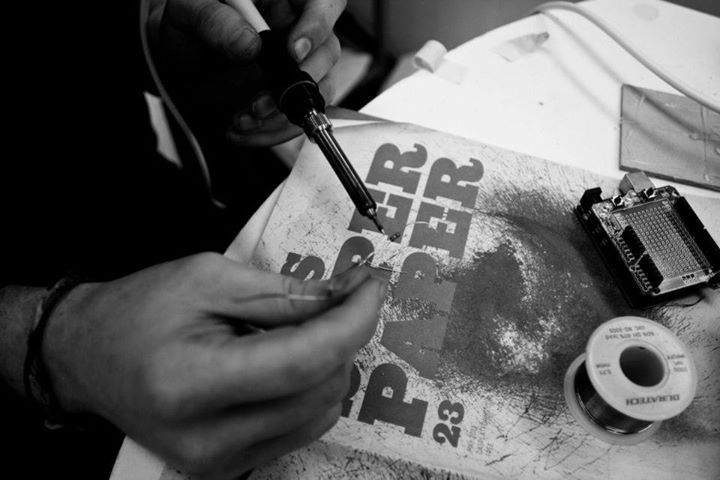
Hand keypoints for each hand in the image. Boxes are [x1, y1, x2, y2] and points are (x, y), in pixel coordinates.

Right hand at [43, 253, 383, 478]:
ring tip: (307, 325)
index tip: (372, 286)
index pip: (302, 362)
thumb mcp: (208, 278)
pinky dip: (314, 387)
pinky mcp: (230, 466)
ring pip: (321, 412)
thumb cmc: (138, 311)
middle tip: (341, 294)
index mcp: (190, 383)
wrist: (88, 357)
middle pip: (318, 389)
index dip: (351, 321)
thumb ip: (284, 294)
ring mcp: (219, 460)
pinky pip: (303, 427)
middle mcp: (207, 438)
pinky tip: (293, 358)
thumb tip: (346, 296)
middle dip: (344, 335)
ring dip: (332, 362)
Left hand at [148, 0, 344, 147]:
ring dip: (284, 116)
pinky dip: (272, 132)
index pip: (323, 3)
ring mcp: (298, 64)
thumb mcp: (189, 11)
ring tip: (245, 120)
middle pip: (328, 52)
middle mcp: (297, 28)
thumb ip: (216, 22)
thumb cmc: (187, 24)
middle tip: (262, 102)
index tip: (294, 53)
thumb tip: (249, 45)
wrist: (177, 57)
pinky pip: (297, 117)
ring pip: (318, 91)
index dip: (317, 28)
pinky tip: (243, 129)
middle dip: (297, 84)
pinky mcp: (289, 94)